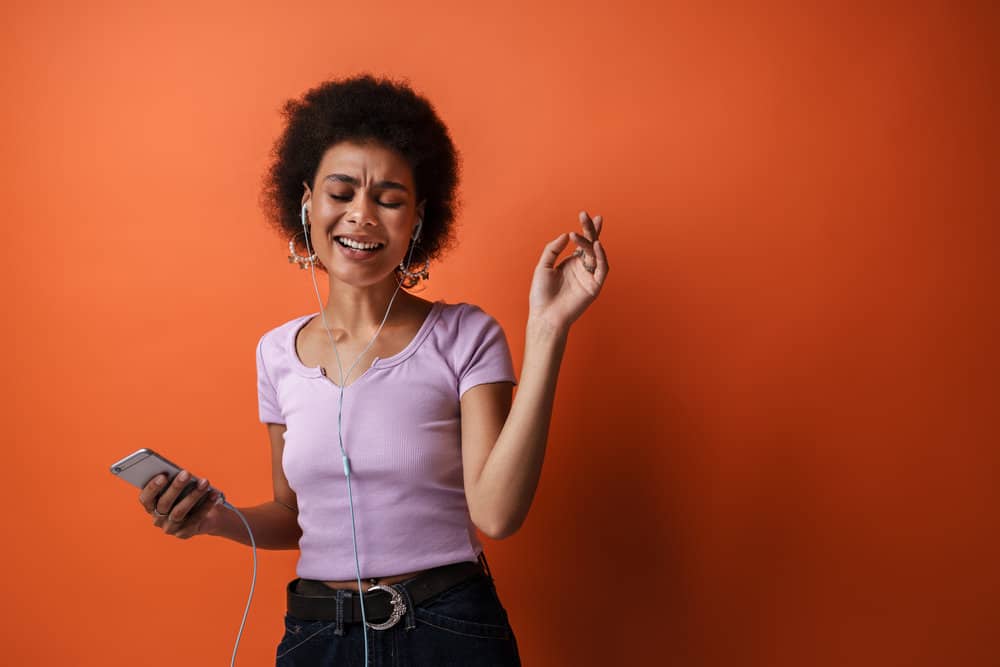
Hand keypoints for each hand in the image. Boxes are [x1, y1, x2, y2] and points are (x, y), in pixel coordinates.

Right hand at [138, 470, 222, 538]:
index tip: (163, 476)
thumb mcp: (182, 488)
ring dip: (193, 495)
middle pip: (164, 503)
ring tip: (205, 482)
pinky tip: (214, 494)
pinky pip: (195, 519)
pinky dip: (206, 505)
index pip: (146, 498)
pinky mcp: (184, 533)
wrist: (206, 516)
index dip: (152, 488)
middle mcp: (158, 519)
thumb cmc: (189, 495)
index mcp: (151, 506)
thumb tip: (182, 474)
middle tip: (187, 473)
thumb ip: (177, 481)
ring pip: (179, 512)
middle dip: (176, 487)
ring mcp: (170, 528)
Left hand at [529, 210, 608, 332]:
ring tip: (582, 233)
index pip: (582, 243)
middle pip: (591, 245)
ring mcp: (589, 277)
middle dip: (591, 230)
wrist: (544, 315)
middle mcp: (582, 268)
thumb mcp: (543, 266)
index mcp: (571, 263)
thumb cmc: (541, 294)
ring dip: (592, 242)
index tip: (587, 215)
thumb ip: (553, 249)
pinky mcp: (594, 286)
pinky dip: (601, 256)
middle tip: (589, 216)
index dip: (586, 229)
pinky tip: (595, 245)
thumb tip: (565, 235)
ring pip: (596, 255)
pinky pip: (602, 269)